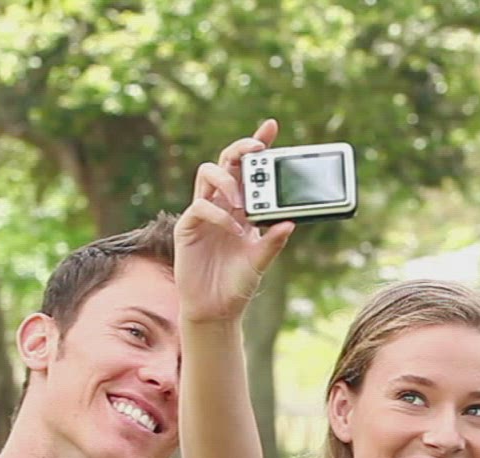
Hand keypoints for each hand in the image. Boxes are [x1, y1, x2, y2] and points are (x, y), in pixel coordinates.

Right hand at [174, 119, 296, 322]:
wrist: (216, 309)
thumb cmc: (237, 283)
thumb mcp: (262, 260)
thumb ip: (273, 241)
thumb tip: (291, 222)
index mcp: (242, 206)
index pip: (248, 168)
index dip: (257, 144)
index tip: (272, 127)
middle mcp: (222, 203)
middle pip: (226, 161)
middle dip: (241, 149)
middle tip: (257, 149)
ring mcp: (203, 212)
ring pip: (207, 174)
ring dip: (228, 181)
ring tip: (243, 201)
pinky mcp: (188, 227)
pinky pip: (200, 207)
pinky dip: (219, 214)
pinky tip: (234, 229)